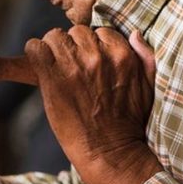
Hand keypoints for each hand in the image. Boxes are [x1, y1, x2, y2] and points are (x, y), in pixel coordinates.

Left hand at [25, 26, 160, 183]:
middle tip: (73, 69)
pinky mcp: (52, 77)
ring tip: (57, 70)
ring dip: (53, 51)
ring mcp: (74, 65)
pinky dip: (34, 55)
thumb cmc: (129, 123)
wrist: (109, 152)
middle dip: (74, 47)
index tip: (91, 63)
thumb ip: (145, 58)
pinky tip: (42, 69)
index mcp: (122, 55)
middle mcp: (98, 56)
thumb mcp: (148, 88)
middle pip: (76, 32)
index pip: (100, 31)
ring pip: (54, 36)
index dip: (93, 47)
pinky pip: (35, 48)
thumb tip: (134, 34)